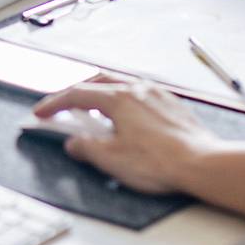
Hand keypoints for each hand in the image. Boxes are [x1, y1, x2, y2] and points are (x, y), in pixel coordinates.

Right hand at [33, 78, 220, 194]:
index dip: (54, 103)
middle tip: (65, 106)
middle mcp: (138, 90)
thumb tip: (75, 144)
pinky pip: (141, 94)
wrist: (202, 163)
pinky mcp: (172, 105)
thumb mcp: (112, 160)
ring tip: (95, 112)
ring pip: (121, 84)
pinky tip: (127, 117)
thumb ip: (87, 148)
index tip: (42, 112)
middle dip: (77, 92)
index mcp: (119, 99)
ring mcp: (157, 95)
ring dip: (102, 95)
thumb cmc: (161, 162)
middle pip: (99, 81)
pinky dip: (124, 100)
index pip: (77, 94)